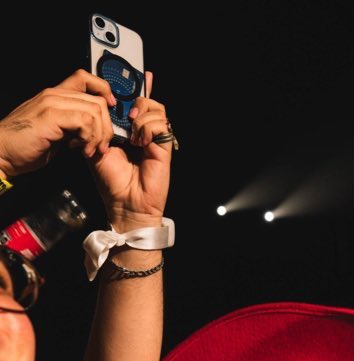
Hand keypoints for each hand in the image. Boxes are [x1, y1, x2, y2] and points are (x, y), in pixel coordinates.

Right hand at [0, 70, 113, 177]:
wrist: (2, 152)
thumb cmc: (25, 145)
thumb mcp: (55, 133)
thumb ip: (72, 127)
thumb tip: (91, 132)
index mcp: (56, 96)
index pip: (87, 79)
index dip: (104, 91)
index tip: (110, 112)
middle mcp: (55, 94)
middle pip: (98, 98)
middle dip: (107, 126)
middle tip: (101, 146)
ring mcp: (53, 103)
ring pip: (95, 109)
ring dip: (99, 134)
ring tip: (90, 150)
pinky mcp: (51, 116)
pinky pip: (85, 120)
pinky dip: (90, 138)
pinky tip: (82, 150)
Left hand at [89, 72, 172, 230]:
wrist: (124, 204)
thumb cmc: (111, 180)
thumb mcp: (96, 146)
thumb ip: (98, 125)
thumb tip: (98, 104)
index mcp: (128, 130)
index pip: (134, 101)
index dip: (136, 85)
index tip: (136, 70)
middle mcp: (143, 132)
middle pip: (147, 99)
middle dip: (136, 97)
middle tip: (126, 111)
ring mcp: (155, 139)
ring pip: (156, 108)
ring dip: (141, 115)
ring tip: (132, 133)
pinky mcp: (164, 148)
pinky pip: (161, 123)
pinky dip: (148, 127)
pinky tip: (140, 141)